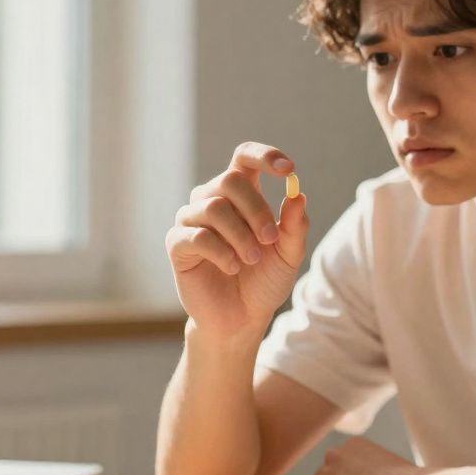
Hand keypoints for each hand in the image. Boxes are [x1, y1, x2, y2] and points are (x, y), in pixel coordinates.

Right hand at [165, 142, 308, 338]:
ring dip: (240, 235)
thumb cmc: (263, 281)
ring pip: (213, 207)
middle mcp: (211, 199)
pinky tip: (232, 267)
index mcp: (240, 194)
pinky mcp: (177, 245)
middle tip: (270, 239)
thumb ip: (294, 226)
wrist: (241, 318)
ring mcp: (191, 221)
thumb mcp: (288, 254)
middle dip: (256, 209)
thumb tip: (298, 194)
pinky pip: (197, 236)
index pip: (245, 157)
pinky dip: (221, 252)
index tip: (287, 170)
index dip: (265, 156)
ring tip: (252, 259)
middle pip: (230, 180)